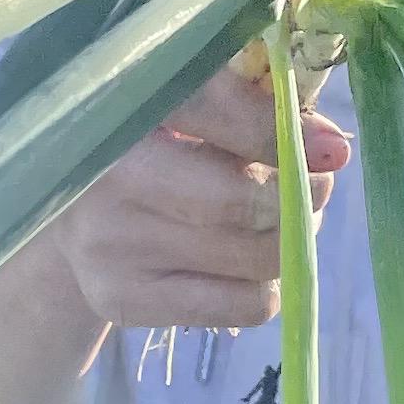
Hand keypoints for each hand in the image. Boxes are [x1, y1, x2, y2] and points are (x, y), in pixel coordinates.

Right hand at [52, 62, 348, 335]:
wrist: (71, 212)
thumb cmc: (151, 141)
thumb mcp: (185, 103)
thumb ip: (251, 103)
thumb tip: (331, 148)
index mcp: (122, 99)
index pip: (215, 109)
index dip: (282, 131)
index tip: (332, 149)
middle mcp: (107, 173)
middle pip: (244, 201)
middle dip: (301, 195)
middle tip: (314, 187)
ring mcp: (111, 243)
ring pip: (256, 257)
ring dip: (290, 239)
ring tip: (278, 219)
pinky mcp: (122, 298)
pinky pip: (245, 304)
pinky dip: (267, 284)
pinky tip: (247, 262)